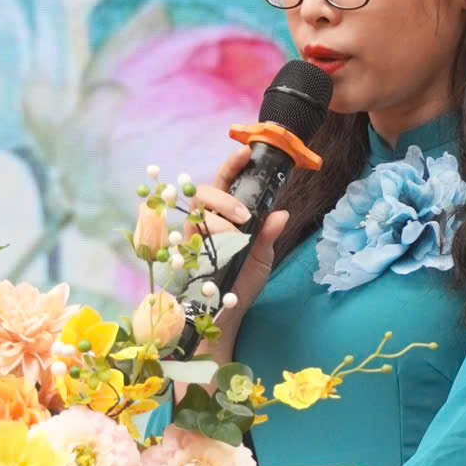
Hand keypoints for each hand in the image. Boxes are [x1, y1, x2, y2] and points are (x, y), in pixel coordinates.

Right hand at [192, 149, 288, 316]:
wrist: (228, 313)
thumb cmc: (243, 282)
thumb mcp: (262, 257)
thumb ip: (268, 234)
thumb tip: (282, 213)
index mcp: (226, 214)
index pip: (225, 181)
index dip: (232, 164)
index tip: (245, 152)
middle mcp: (206, 219)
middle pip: (204, 191)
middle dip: (225, 198)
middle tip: (245, 217)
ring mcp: (192, 233)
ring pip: (196, 210)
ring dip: (219, 219)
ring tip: (237, 236)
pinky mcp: (183, 249)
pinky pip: (190, 233)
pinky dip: (208, 237)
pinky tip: (221, 249)